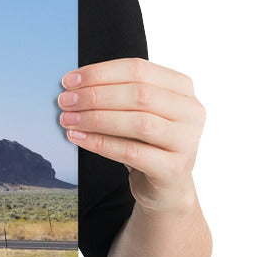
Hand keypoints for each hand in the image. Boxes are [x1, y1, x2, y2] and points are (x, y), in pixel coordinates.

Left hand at [58, 57, 204, 213]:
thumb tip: (73, 85)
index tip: (69, 80)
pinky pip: (132, 152)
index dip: (100, 73)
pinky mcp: (174, 169)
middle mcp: (191, 111)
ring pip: (138, 122)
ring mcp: (187, 141)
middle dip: (95, 96)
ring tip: (68, 119)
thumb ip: (115, 94)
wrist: (165, 186)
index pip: (138, 69)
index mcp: (182, 88)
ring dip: (96, 119)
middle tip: (65, 101)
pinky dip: (101, 143)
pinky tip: (79, 138)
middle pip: (139, 94)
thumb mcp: (135, 113)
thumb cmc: (146, 143)